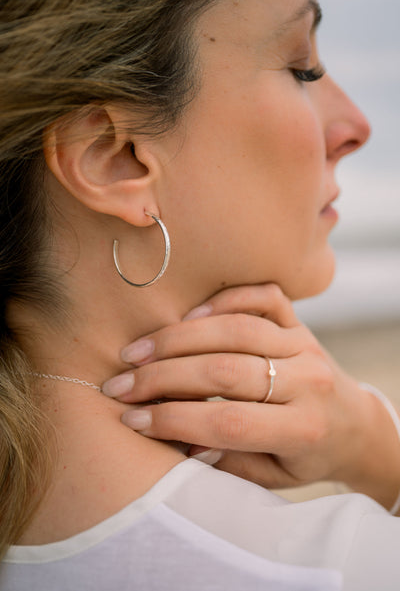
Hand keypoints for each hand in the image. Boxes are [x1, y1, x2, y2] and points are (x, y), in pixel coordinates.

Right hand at [103, 284, 399, 508]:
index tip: (131, 419)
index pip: (226, 422)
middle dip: (162, 377)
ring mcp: (304, 345)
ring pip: (235, 330)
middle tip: (120, 384)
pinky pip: (263, 297)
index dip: (172, 420)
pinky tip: (190, 316)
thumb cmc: (308, 457)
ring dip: (178, 338)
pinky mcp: (300, 323)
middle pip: (223, 371)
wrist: (354, 426)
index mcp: (302, 429)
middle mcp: (307, 381)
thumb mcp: (273, 476)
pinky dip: (224, 300)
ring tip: (138, 351)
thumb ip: (228, 460)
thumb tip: (176, 439)